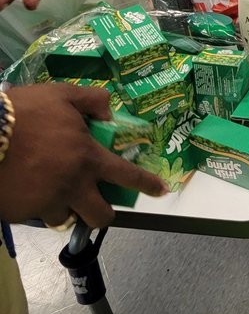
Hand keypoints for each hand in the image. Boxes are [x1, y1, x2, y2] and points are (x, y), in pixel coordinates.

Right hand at [0, 85, 166, 227]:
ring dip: (63, 208)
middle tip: (94, 204)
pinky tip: (24, 187)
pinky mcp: (21, 213)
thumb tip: (109, 110)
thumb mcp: (61, 94)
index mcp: (87, 158)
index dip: (147, 184)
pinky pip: (35, 215)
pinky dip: (34, 205)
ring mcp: (46, 203)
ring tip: (49, 190)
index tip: (160, 191)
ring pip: (64, 219)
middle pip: (100, 216)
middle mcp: (73, 186)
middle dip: (101, 214)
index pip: (127, 175)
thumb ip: (91, 100)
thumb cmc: (24, 112)